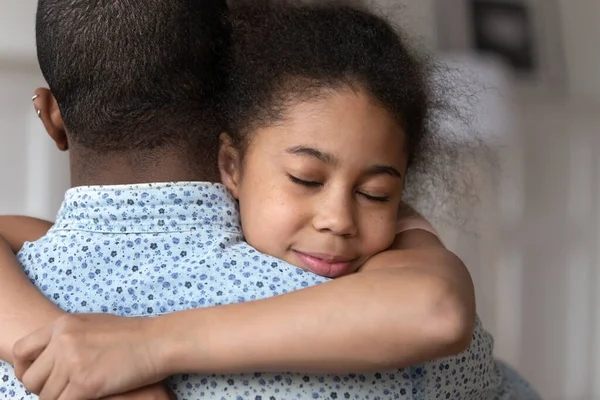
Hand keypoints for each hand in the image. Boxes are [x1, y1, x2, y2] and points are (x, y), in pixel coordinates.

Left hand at [13, 313, 169, 399]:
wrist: (158, 341)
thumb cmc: (132, 334)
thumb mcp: (93, 324)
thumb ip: (68, 337)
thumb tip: (51, 357)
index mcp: (62, 325)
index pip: (21, 351)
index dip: (24, 368)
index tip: (38, 376)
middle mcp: (62, 341)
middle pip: (31, 378)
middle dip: (44, 388)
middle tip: (65, 388)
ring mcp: (72, 362)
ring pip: (46, 397)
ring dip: (61, 398)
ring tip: (82, 391)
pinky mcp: (85, 383)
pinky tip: (91, 395)